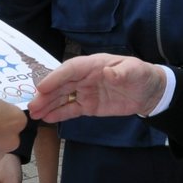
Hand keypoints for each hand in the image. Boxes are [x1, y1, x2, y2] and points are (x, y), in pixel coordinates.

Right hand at [28, 54, 165, 121]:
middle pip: (62, 85)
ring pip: (63, 97)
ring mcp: (85, 92)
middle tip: (32, 105)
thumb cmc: (142, 75)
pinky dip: (59, 114)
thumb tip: (107, 73)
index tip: (41, 86)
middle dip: (46, 94)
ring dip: (48, 105)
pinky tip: (46, 118)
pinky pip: (71, 109)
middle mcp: (85, 77)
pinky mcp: (89, 106)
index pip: (71, 69)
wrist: (149, 92)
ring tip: (34, 114)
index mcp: (93, 64)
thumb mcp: (135, 71)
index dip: (56, 77)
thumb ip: (121, 73)